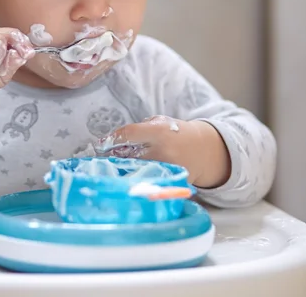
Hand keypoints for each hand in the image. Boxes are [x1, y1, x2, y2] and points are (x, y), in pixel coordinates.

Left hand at [98, 115, 230, 187]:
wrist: (203, 150)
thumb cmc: (177, 133)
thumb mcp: (160, 123)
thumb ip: (141, 129)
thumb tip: (115, 140)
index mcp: (159, 132)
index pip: (129, 134)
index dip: (112, 138)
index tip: (101, 144)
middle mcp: (163, 151)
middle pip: (129, 156)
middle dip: (115, 158)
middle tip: (102, 159)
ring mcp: (168, 169)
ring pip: (137, 172)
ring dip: (124, 171)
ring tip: (115, 170)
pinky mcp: (172, 182)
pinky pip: (149, 181)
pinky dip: (139, 181)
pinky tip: (132, 180)